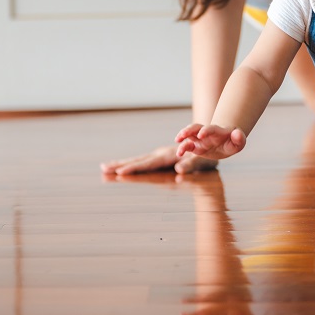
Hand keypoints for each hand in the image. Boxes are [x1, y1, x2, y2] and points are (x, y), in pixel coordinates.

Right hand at [100, 144, 218, 175]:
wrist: (211, 142)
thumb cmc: (208, 156)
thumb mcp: (202, 161)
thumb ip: (191, 164)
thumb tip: (179, 170)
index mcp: (168, 156)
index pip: (148, 164)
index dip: (134, 169)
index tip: (120, 173)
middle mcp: (160, 154)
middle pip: (138, 160)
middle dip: (120, 165)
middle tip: (103, 168)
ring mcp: (159, 154)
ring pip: (137, 160)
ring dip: (120, 164)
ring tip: (103, 167)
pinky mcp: (159, 157)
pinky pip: (142, 161)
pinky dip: (129, 164)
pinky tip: (119, 167)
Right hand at [175, 123, 246, 160]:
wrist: (225, 143)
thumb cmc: (232, 142)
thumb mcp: (239, 142)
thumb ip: (239, 139)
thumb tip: (237, 133)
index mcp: (217, 131)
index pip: (211, 128)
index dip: (206, 130)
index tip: (201, 134)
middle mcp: (206, 133)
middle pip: (196, 127)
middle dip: (189, 130)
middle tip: (183, 134)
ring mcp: (199, 139)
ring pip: (189, 134)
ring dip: (183, 135)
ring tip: (177, 140)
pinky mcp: (195, 146)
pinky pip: (187, 145)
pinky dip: (182, 148)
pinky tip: (179, 153)